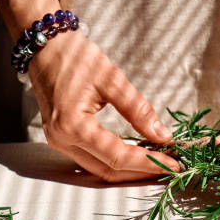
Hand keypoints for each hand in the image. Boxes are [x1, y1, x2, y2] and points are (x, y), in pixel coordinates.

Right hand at [28, 31, 180, 181]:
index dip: (148, 162)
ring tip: (157, 162)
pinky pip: (91, 160)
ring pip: (99, 169)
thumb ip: (138, 110)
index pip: (117, 156)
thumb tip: (162, 135)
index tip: (173, 163)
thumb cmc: (76, 57)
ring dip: (129, 170)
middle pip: (108, 170)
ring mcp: (58, 142)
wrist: (45, 46)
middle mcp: (61, 140)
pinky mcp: (61, 139)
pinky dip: (115, 161)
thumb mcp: (112, 80)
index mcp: (72, 125)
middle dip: (140, 172)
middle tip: (169, 166)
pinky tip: (135, 154)